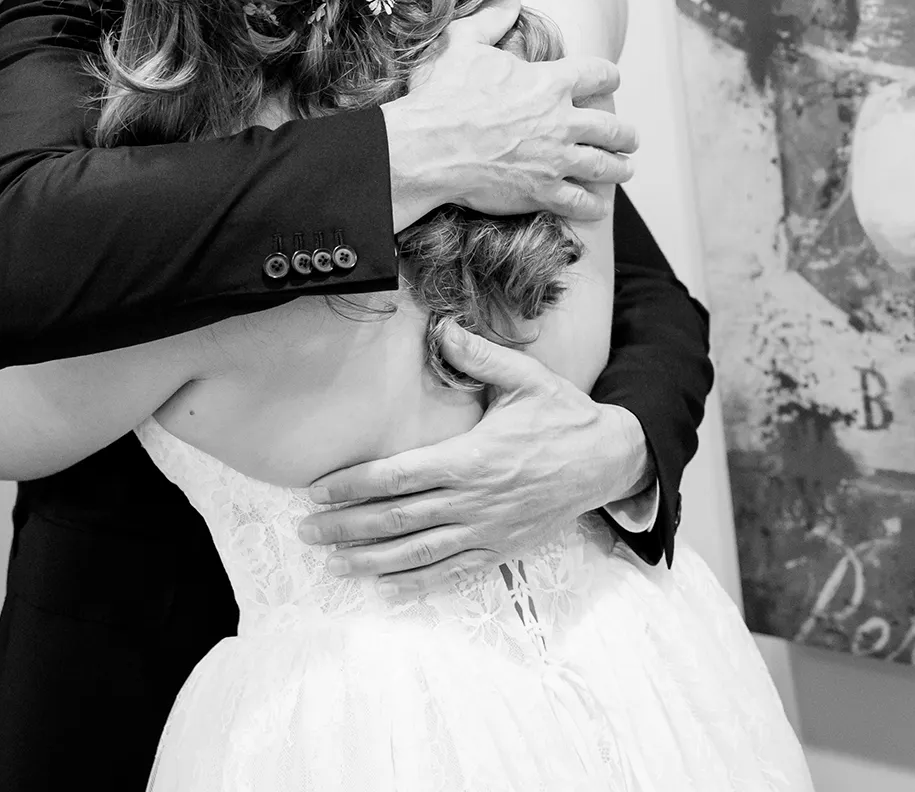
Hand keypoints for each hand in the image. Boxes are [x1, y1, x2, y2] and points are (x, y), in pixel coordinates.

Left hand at [298, 324, 652, 597]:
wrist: (608, 461)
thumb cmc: (563, 417)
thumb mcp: (526, 379)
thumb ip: (480, 357)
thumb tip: (442, 327)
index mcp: (472, 457)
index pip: (398, 476)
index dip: (353, 485)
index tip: (318, 491)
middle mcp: (473, 500)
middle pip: (396, 519)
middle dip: (346, 526)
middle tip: (306, 530)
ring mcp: (486, 531)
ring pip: (416, 552)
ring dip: (369, 560)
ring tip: (332, 561)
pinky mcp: (500, 551)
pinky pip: (450, 573)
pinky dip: (414, 583)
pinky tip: (383, 587)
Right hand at [382, 0, 639, 228]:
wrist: (427, 148)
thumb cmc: (442, 95)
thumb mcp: (463, 42)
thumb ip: (492, 17)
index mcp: (549, 83)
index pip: (596, 74)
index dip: (608, 76)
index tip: (612, 80)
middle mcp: (561, 121)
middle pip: (610, 127)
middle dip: (625, 133)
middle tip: (632, 138)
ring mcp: (555, 159)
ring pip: (603, 165)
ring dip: (619, 167)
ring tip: (626, 168)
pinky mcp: (541, 190)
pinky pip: (578, 201)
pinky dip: (592, 204)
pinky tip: (598, 205)